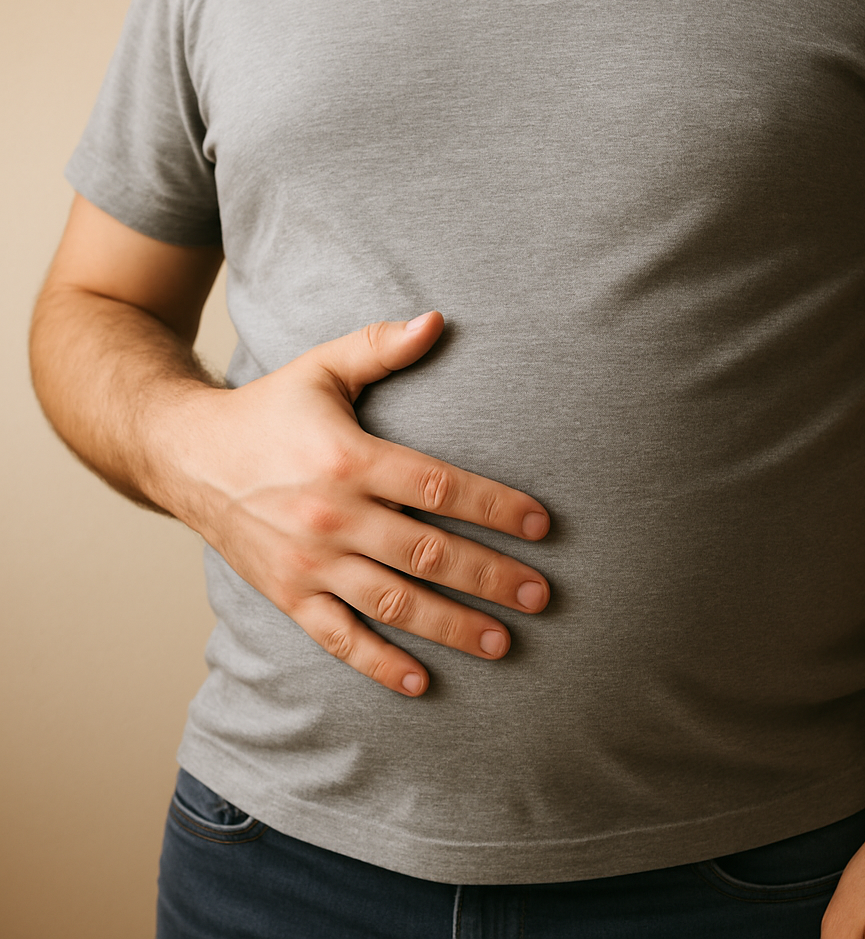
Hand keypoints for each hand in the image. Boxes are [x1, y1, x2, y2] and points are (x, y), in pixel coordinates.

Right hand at [153, 311, 550, 695]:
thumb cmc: (267, 410)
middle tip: (540, 595)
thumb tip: (439, 319)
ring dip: (452, 625)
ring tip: (503, 641)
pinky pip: (338, 638)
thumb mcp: (321, 367)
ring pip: (393, 602)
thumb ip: (380, 346)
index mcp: (348, 458)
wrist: (185, 455)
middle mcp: (331, 516)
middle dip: (490, 576)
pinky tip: (423, 683)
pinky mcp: (286, 595)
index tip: (541, 525)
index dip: (495, 506)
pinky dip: (379, 664)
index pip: (438, 486)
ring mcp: (307, 563)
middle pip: (426, 552)